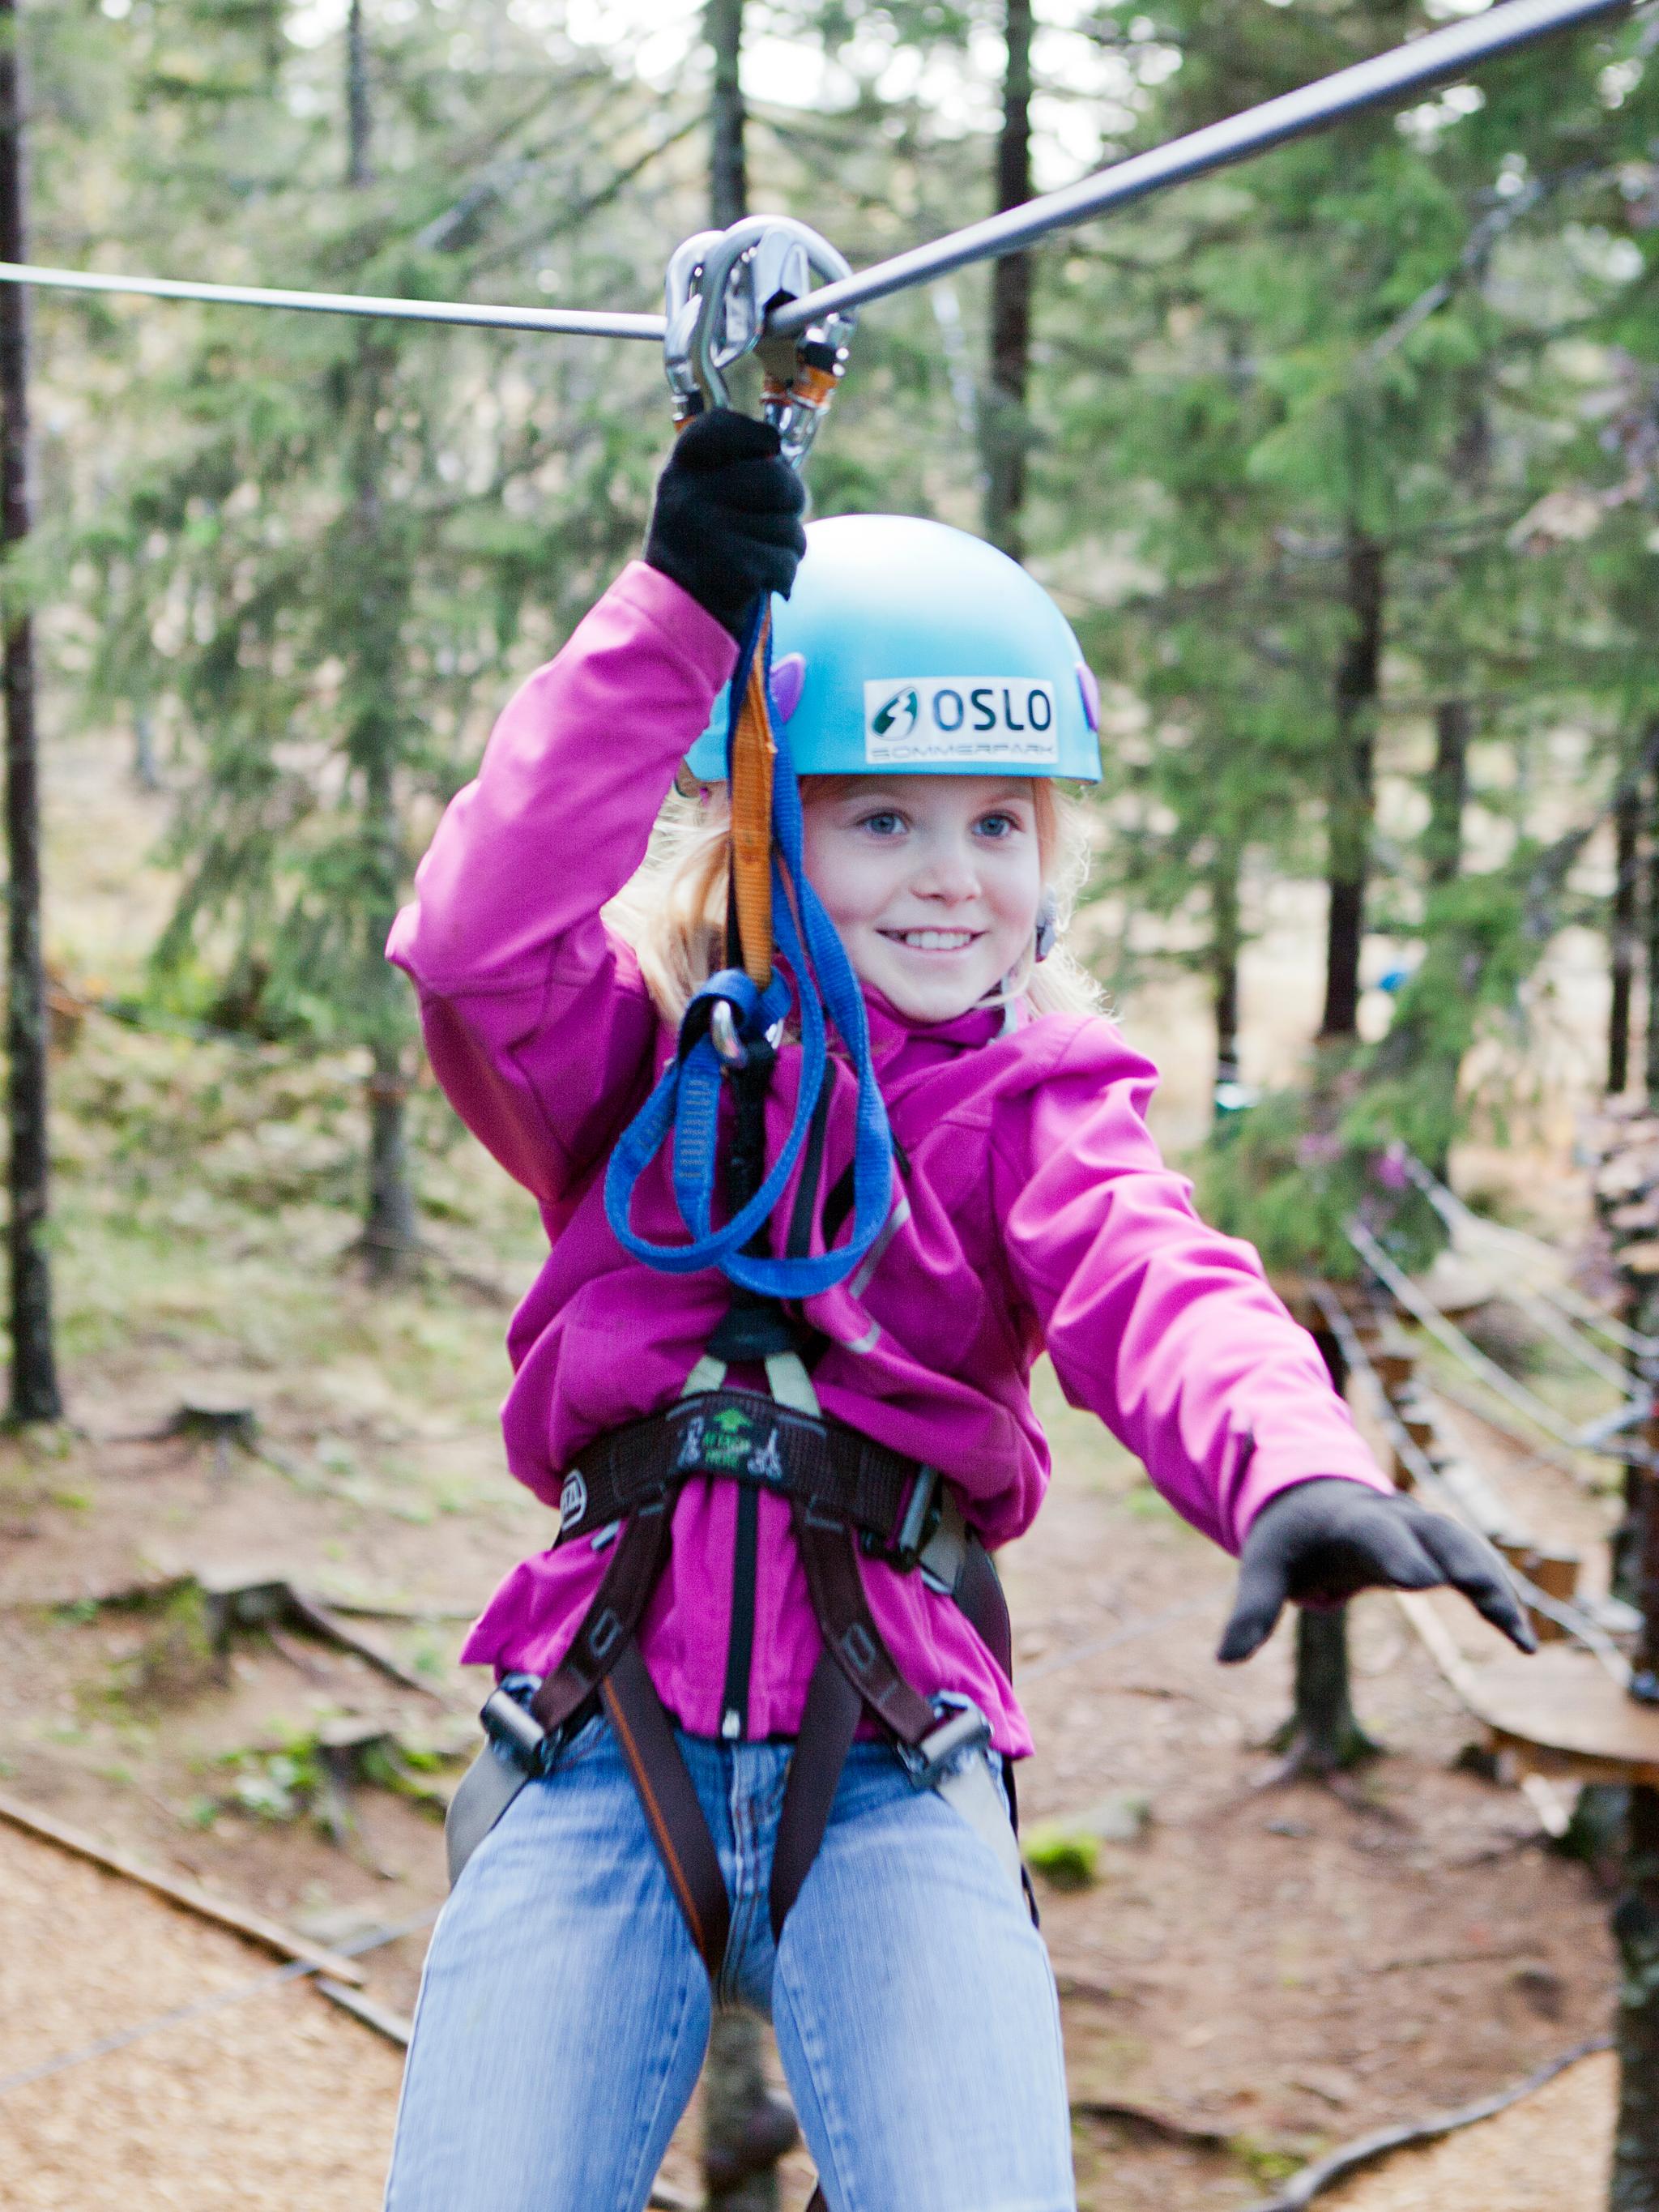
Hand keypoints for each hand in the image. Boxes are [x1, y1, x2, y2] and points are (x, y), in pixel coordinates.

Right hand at [644, 408, 807, 638]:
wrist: (673, 618)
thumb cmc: (701, 553)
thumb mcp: (700, 500)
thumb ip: (734, 472)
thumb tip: (783, 460)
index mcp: (680, 470)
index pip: (722, 425)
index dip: (757, 435)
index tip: (769, 451)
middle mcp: (688, 494)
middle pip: (777, 479)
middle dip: (791, 503)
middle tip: (777, 520)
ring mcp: (708, 530)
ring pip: (789, 526)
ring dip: (788, 547)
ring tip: (759, 558)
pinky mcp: (732, 568)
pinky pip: (786, 562)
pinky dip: (783, 577)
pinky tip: (758, 583)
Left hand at [1217, 1477, 1536, 1663]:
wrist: (1314, 1495)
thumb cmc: (1289, 1536)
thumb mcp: (1263, 1566)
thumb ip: (1251, 1609)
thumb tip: (1223, 1660)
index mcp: (1349, 1520)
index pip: (1377, 1534)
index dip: (1398, 1553)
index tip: (1423, 1581)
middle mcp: (1396, 1518)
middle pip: (1439, 1534)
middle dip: (1464, 1562)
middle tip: (1485, 1596)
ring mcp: (1424, 1530)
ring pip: (1470, 1550)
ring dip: (1495, 1588)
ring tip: (1521, 1640)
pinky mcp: (1440, 1548)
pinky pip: (1479, 1568)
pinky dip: (1501, 1600)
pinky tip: (1524, 1646)